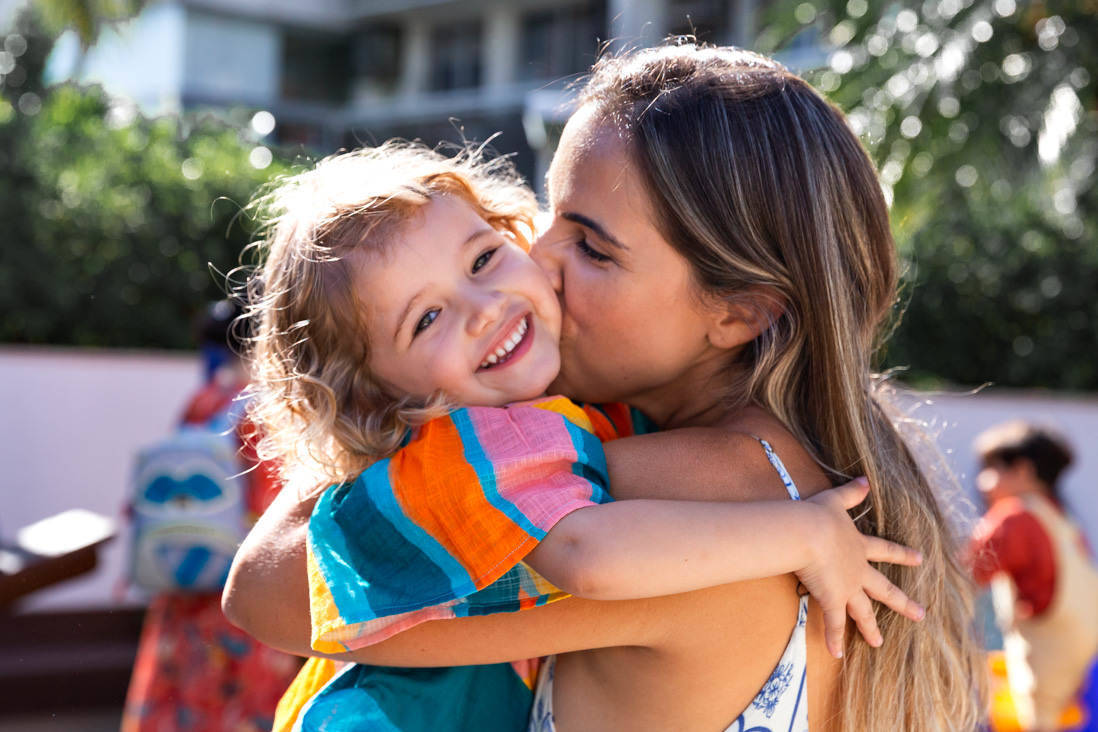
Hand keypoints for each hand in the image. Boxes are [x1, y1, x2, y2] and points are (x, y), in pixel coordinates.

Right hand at [797, 477, 924, 658]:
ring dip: (870, 628)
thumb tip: (865, 479)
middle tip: (920, 614)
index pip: (886, 551)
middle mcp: (858, 570)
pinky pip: (834, 624)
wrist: (807, 533)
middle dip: (902, 602)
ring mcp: (847, 587)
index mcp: (859, 546)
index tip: (920, 559)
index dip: (903, 554)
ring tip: (879, 643)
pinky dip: (834, 640)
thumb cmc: (816, 515)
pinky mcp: (832, 599)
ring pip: (863, 612)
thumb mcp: (835, 499)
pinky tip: (837, 655)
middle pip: (884, 590)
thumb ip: (851, 492)